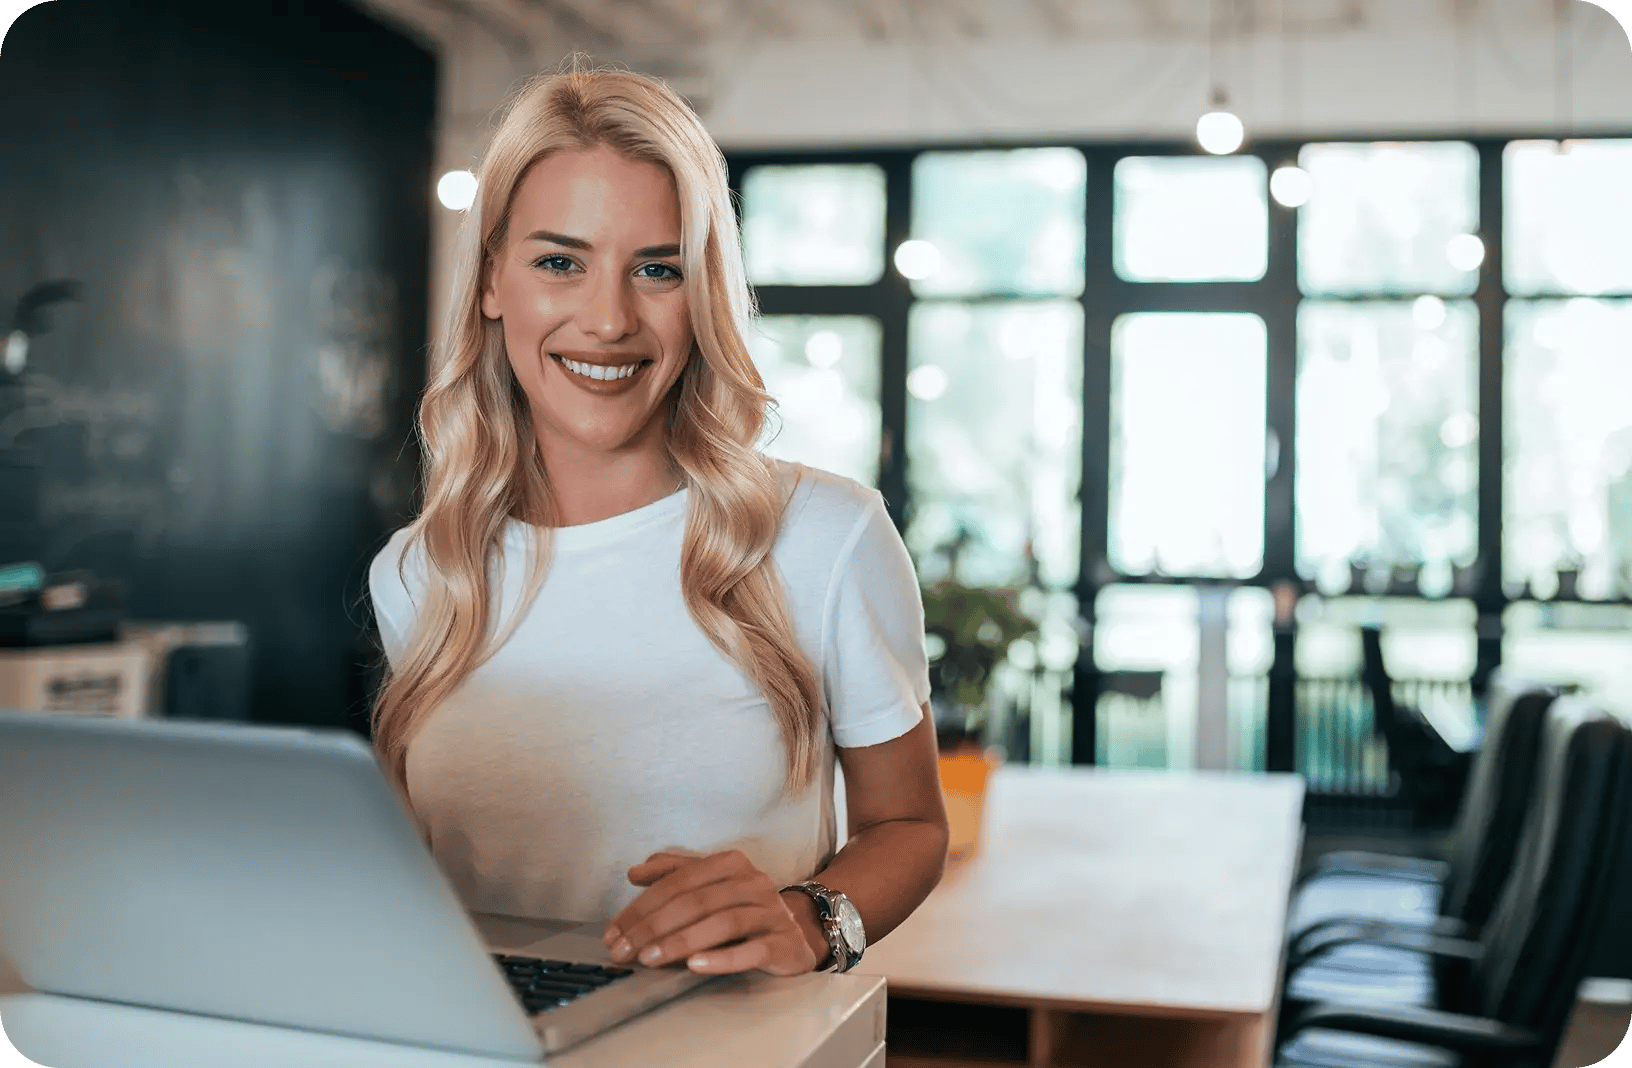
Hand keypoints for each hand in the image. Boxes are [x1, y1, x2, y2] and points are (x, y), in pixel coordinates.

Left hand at [601, 850, 820, 976]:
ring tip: (650, 958)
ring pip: (721, 922)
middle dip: (652, 927)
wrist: (799, 932)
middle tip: (623, 951)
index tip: (614, 933)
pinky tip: (694, 966)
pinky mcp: (783, 943)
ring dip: (680, 941)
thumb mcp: (711, 886)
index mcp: (731, 864)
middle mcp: (752, 882)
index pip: (677, 881)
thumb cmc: (744, 909)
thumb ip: (674, 873)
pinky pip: (751, 950)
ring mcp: (771, 912)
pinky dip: (721, 958)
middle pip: (695, 901)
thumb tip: (634, 872)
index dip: (641, 906)